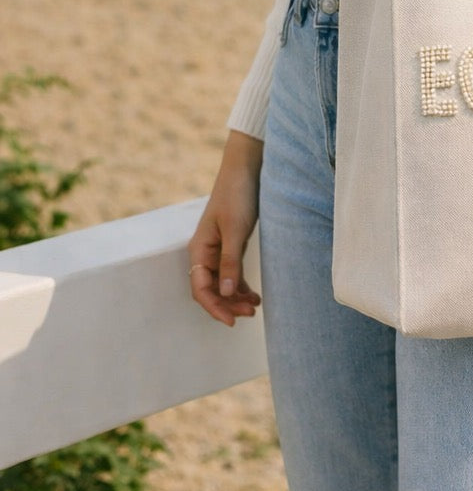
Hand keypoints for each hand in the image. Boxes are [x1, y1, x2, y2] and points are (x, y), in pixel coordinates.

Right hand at [188, 130, 263, 326]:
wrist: (246, 169)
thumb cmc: (237, 195)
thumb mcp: (236, 229)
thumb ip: (231, 261)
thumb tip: (226, 291)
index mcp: (199, 250)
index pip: (201, 288)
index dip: (215, 307)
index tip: (233, 321)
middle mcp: (205, 253)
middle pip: (211, 290)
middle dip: (228, 305)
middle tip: (251, 314)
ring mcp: (218, 250)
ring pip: (222, 284)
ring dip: (236, 297)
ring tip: (256, 306)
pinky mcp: (231, 245)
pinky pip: (232, 273)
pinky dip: (241, 285)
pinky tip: (255, 294)